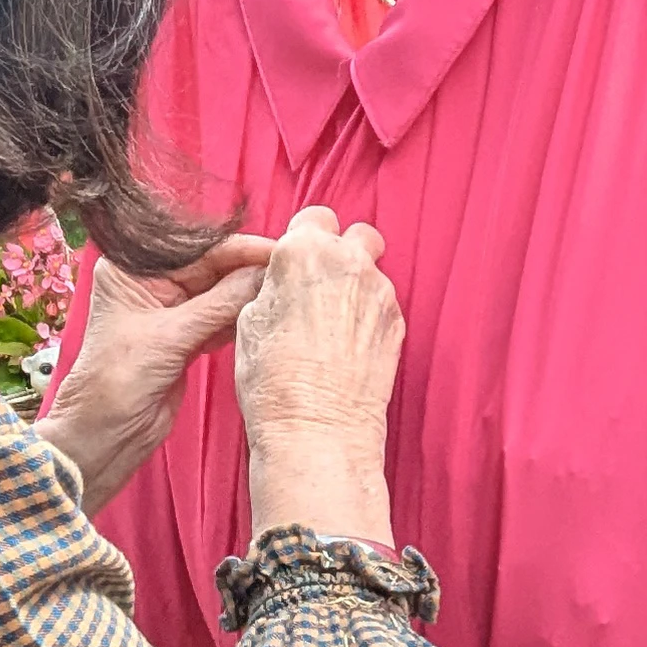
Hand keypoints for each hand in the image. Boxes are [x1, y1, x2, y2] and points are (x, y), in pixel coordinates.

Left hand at [40, 232, 272, 512]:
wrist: (106, 435)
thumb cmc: (115, 382)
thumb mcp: (170, 336)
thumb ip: (219, 303)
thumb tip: (262, 274)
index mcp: (132, 270)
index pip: (196, 250)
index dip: (238, 250)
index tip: (276, 250)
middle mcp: (151, 285)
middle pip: (211, 268)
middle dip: (247, 271)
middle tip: (289, 272)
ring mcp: (169, 312)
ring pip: (219, 294)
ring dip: (247, 296)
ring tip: (283, 292)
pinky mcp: (185, 339)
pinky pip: (220, 319)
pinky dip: (240, 319)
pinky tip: (263, 316)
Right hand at [234, 206, 401, 546]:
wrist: (317, 430)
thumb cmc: (274, 383)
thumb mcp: (249, 322)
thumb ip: (272, 286)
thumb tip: (281, 281)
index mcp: (304, 251)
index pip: (313, 217)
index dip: (303, 239)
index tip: (295, 262)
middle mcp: (348, 262)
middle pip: (354, 235)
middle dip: (339, 253)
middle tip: (317, 286)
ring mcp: (378, 292)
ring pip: (371, 270)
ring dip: (354, 286)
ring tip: (330, 325)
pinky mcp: (397, 323)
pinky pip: (381, 304)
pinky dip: (367, 316)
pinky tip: (347, 345)